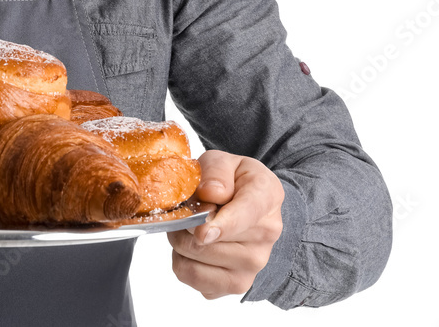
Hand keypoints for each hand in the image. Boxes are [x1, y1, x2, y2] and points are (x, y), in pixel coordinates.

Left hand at [167, 149, 283, 298]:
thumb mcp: (223, 161)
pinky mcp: (238, 285)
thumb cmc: (232, 180)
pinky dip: (184, 264)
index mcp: (266, 196)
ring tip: (188, 227)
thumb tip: (210, 194)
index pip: (245, 215)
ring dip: (180, 243)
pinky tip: (194, 248)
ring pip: (197, 262)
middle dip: (184, 224)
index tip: (201, 232)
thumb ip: (215, 171)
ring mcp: (254, 265)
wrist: (247, 202)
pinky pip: (196, 281)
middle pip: (210, 242)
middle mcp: (266, 235)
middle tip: (185, 211)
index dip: (221, 226)